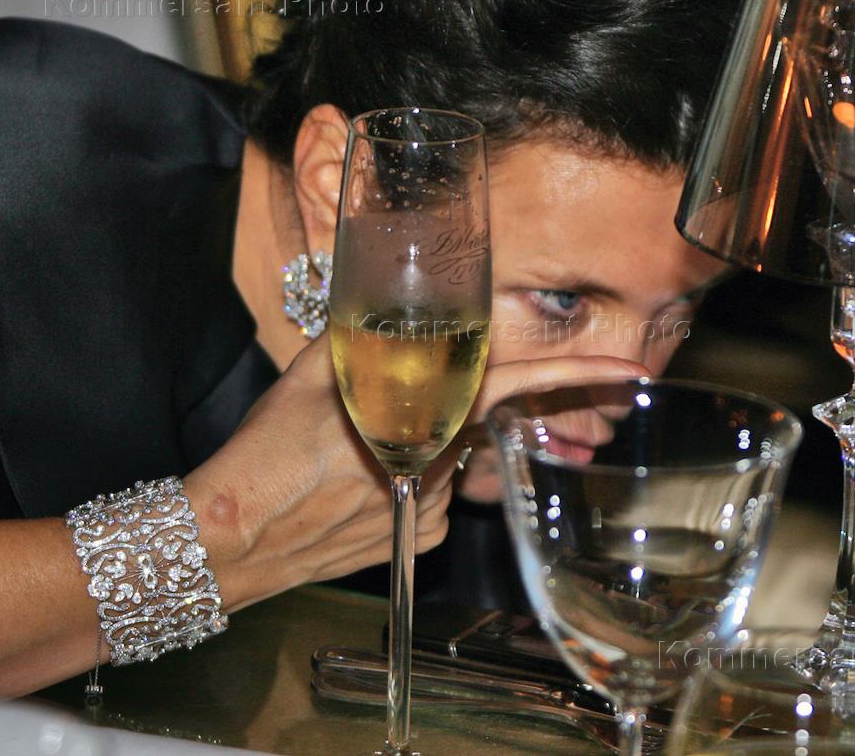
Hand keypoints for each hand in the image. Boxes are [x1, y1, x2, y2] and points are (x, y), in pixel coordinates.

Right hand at [184, 337, 646, 609]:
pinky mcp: (415, 541)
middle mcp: (437, 473)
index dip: (575, 376)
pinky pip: (433, 494)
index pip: (514, 387)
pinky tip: (361, 480)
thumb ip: (365, 339)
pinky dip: (413, 476)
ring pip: (452, 457)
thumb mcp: (310, 376)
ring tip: (353, 446)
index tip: (626, 371)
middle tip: (441, 392)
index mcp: (421, 424)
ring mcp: (430, 515)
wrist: (228, 542)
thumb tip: (392, 310)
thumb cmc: (264, 455)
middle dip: (478, 404)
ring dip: (428, 438)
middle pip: (481, 421)